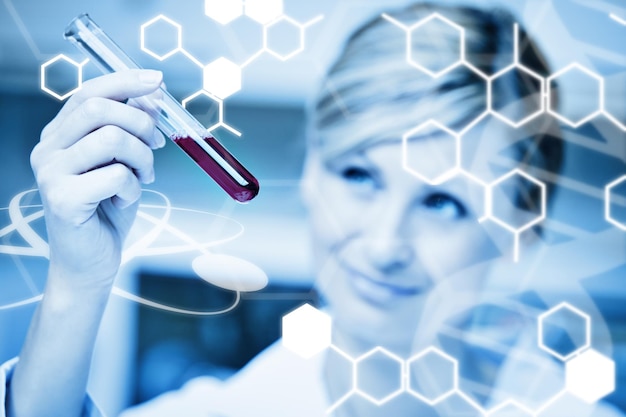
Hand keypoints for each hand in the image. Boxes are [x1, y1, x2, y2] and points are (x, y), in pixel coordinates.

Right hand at [30, 69, 164, 290]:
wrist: (91, 262)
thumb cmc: (107, 211)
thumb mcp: (126, 164)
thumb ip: (132, 131)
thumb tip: (151, 97)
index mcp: (60, 135)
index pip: (90, 93)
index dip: (126, 82)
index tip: (158, 81)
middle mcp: (48, 149)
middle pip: (101, 109)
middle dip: (142, 124)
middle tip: (155, 147)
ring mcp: (50, 173)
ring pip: (113, 138)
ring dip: (142, 159)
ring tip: (142, 178)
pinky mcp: (62, 198)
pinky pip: (116, 175)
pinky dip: (133, 186)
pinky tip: (125, 198)